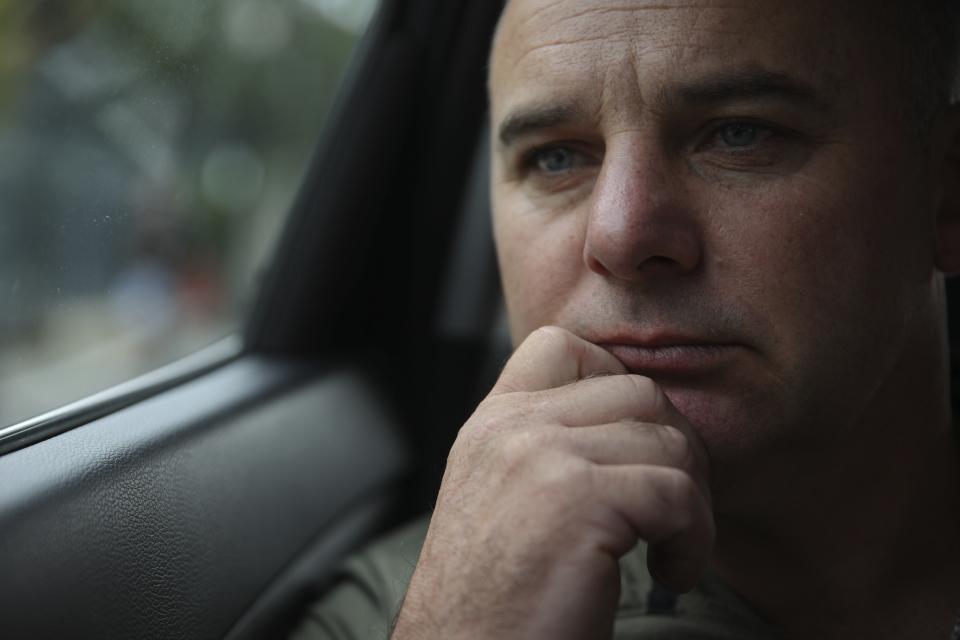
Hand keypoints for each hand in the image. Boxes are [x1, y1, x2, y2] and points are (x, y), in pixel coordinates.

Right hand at [392, 327, 714, 639]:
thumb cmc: (496, 600)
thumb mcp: (504, 499)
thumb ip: (546, 448)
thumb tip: (637, 426)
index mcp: (492, 424)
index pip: (566, 347)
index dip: (618, 387)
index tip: (632, 454)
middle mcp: (510, 427)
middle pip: (638, 391)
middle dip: (676, 450)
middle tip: (672, 511)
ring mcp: (540, 457)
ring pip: (668, 439)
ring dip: (692, 502)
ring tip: (669, 549)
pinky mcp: (576, 501)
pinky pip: (677, 493)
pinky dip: (695, 540)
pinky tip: (671, 575)